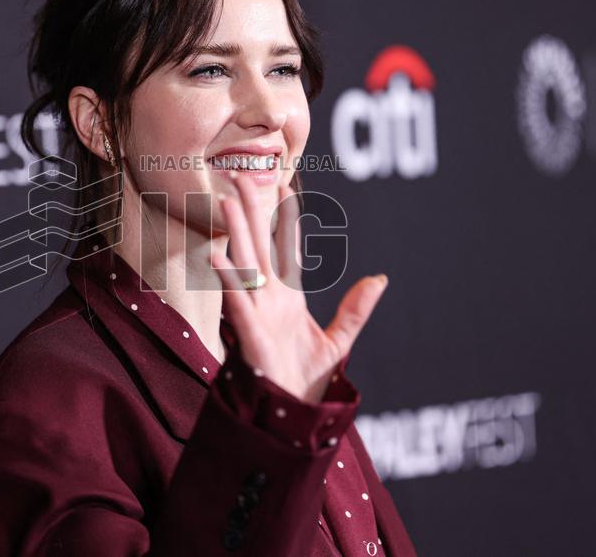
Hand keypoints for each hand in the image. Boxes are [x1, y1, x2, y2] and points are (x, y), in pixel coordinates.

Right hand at [210, 172, 388, 403]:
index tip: (281, 186)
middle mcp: (270, 300)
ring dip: (235, 232)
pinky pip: (236, 299)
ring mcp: (257, 313)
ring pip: (245, 263)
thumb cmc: (309, 383)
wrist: (294, 419)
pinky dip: (228, 276)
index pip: (285, 249)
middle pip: (259, 246)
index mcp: (289, 299)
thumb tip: (379, 279)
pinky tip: (216, 252)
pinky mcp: (249, 332)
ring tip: (226, 200)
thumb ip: (355, 310)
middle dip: (250, 211)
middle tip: (240, 176)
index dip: (283, 219)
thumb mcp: (339, 342)